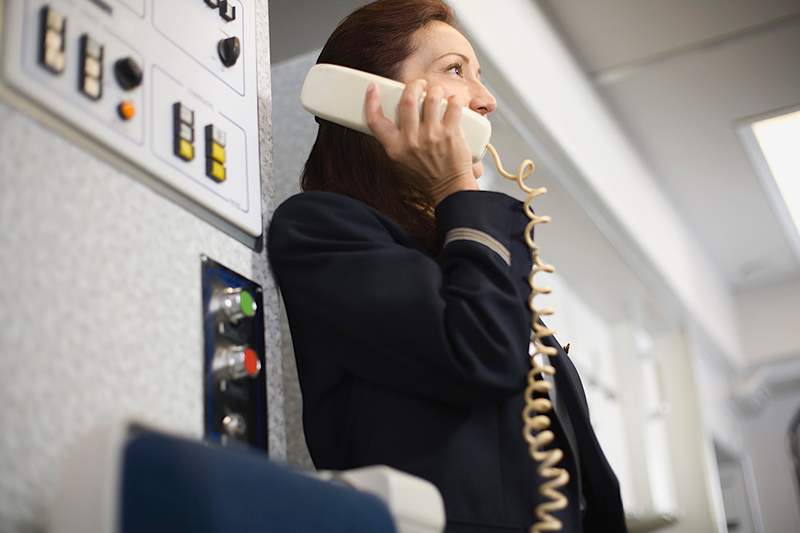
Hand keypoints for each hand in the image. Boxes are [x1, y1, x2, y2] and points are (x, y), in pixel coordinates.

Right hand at [364, 79, 477, 204]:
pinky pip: (453, 106)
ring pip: (431, 98)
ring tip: (437, 93)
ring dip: (435, 90)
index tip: (373, 88)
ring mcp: (432, 136)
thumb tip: (394, 115)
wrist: (449, 190)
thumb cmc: (426, 176)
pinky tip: (455, 101)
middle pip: (407, 100)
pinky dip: (455, 100)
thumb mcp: (401, 161)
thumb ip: (396, 140)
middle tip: (419, 85)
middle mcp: (411, 141)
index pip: (376, 121)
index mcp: (395, 148)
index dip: (371, 101)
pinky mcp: (451, 134)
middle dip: (414, 86)